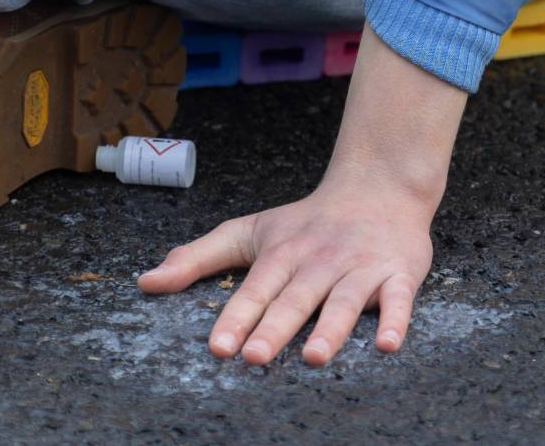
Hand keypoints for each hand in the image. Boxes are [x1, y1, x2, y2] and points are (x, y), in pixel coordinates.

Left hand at [138, 26, 468, 364]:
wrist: (378, 186)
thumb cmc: (307, 221)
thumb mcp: (250, 231)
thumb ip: (198, 258)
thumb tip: (145, 283)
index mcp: (282, 252)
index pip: (256, 287)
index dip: (237, 316)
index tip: (218, 347)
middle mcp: (320, 260)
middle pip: (296, 296)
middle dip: (275, 326)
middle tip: (254, 358)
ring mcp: (360, 267)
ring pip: (345, 300)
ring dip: (331, 328)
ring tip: (313, 357)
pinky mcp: (398, 273)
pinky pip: (400, 299)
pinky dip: (396, 320)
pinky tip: (389, 345)